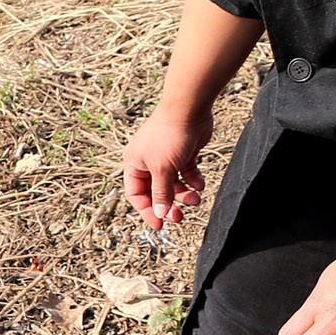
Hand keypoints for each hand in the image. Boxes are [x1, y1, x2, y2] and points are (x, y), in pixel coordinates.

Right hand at [124, 105, 211, 230]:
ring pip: (173, 184)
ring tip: (196, 199)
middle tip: (180, 218)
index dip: (147, 211)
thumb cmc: (169, 136)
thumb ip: (161, 193)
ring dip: (184, 194)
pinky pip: (187, 173)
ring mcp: (166, 157)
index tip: (160, 225)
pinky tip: (200, 183)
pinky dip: (193, 180)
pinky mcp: (183, 152)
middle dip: (168, 205)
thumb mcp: (163, 169)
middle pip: (156, 191)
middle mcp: (148, 161)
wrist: (188, 109)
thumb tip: (160, 214)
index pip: (137, 194)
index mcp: (134, 164)